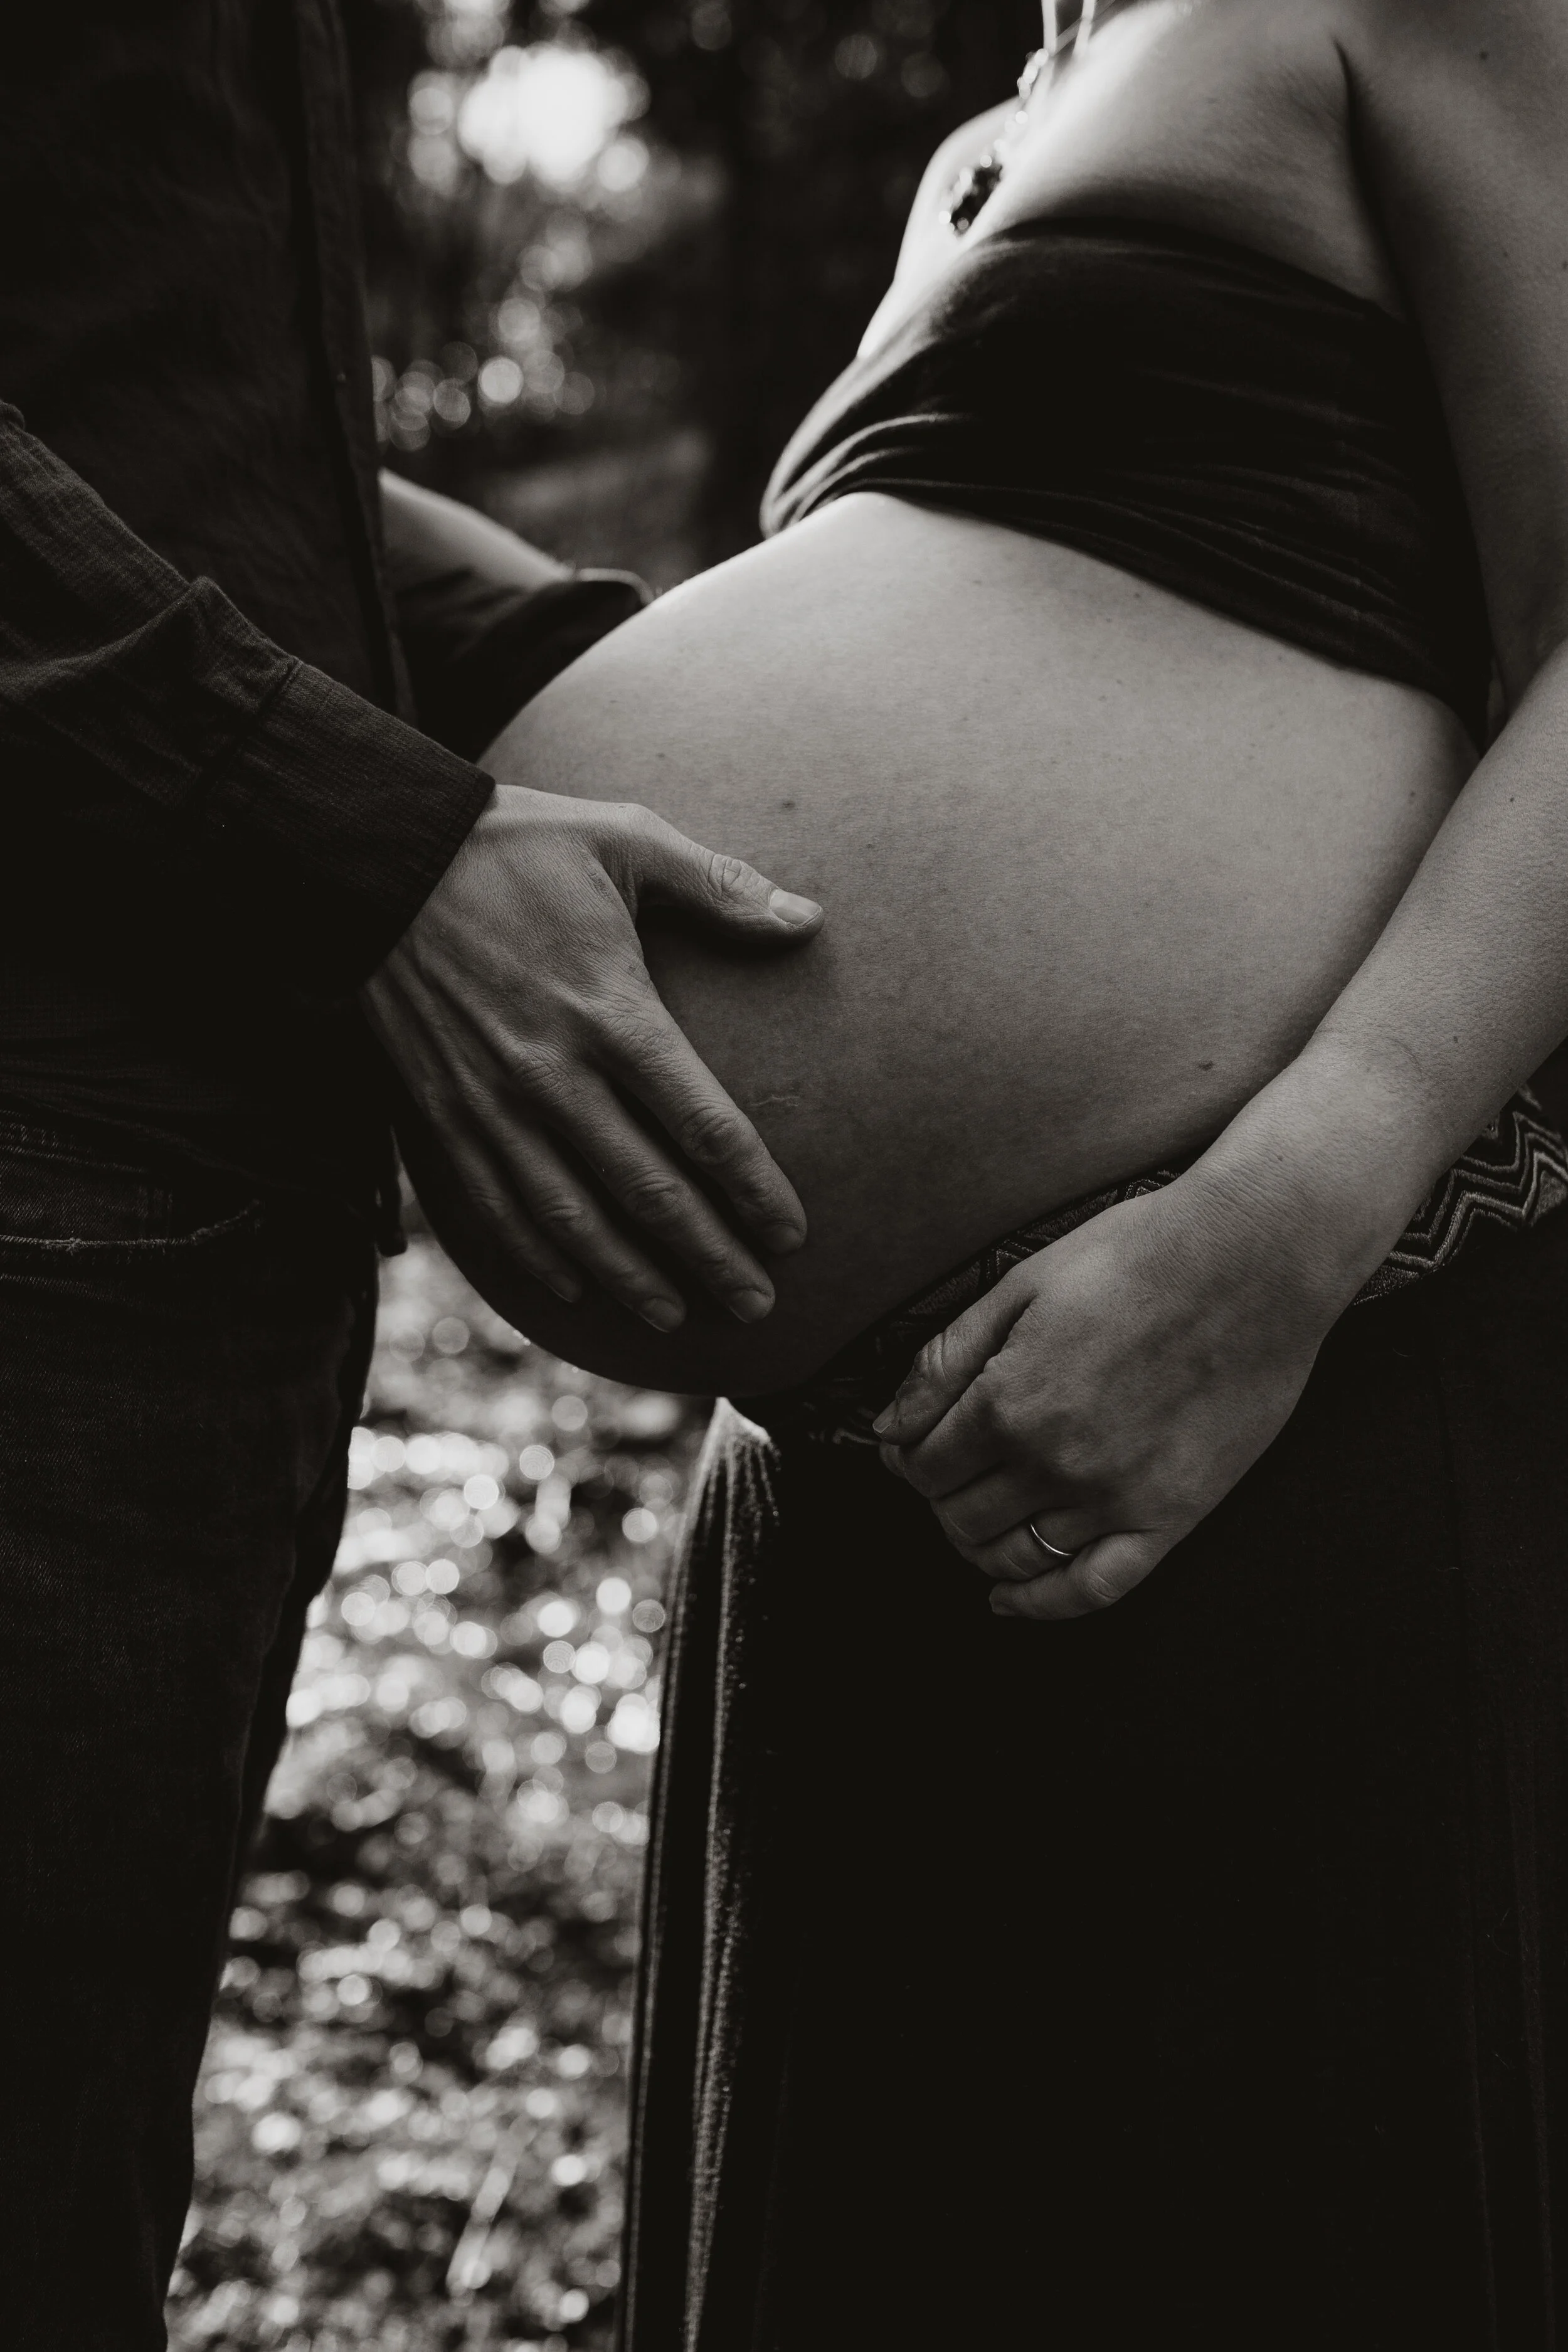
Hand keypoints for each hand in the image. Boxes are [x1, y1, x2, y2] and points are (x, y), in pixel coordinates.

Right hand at [362, 782, 822, 1331]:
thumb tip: (810, 919)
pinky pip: (495, 1206)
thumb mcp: (623, 838)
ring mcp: (492, 1104)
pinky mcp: (441, 1115)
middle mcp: (554, 1074)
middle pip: (649, 1193)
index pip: (703, 1126)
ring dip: (630, 1275)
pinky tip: (574, 1286)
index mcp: (612, 1012)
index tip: (792, 1233)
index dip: (754, 1189)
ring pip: (573, 1218)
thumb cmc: (511, 847)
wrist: (376, 862)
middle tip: (756, 1304)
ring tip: (677, 1315)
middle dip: (709, 1256)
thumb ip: (720, 886)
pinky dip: (538, 1256)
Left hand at [873, 1174, 1340, 1617]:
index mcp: (1008, 1401)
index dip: (908, 1457)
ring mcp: (1114, 1497)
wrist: (1253, 1258)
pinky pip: (1094, 1589)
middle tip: (949, 1474)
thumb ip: (945, 1361)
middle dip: (940, 1498)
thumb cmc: (1141, 1256)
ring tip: (978, 1521)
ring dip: (979, 1546)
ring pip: (1013, 1557)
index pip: (924, 1464)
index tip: (912, 1447)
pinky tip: (1013, 1599)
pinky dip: (1043, 1605)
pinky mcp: (1170, 1516)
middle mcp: (1054, 1462)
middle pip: (960, 1516)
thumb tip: (889, 1425)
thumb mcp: (1020, 1286)